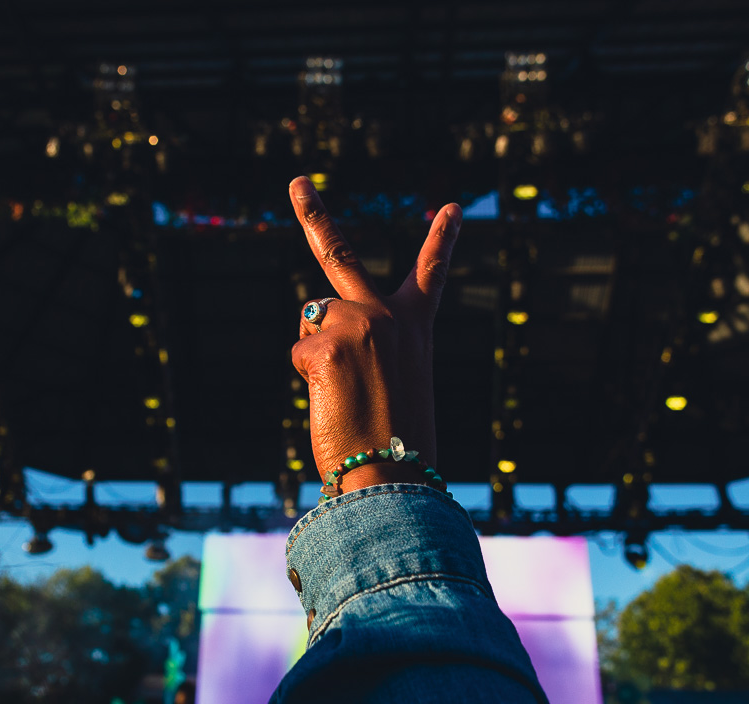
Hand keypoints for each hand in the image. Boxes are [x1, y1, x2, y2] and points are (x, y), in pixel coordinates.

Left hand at [289, 177, 461, 493]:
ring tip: (344, 391)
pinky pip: (300, 353)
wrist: (395, 476)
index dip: (443, 239)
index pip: (432, 274)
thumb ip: (370, 349)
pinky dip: (310, 379)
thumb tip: (320, 338)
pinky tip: (333, 400)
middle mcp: (388, 315)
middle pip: (340, 257)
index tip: (452, 207)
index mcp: (415, 327)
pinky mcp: (327, 344)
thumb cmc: (397, 441)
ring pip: (312, 320)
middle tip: (297, 182)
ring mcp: (357, 324)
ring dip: (317, 352)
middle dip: (314, 214)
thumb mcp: (396, 383)